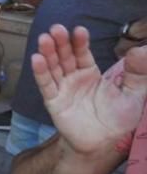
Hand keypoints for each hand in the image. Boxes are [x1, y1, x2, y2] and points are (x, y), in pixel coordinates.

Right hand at [32, 25, 146, 154]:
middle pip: (64, 56)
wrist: (104, 144)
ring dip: (47, 52)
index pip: (83, 53)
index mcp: (91, 73)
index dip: (80, 42)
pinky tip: (36, 59)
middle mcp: (74, 78)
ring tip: (44, 38)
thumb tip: (141, 50)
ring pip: (53, 67)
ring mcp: (62, 89)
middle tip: (56, 29)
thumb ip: (138, 73)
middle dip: (60, 42)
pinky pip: (46, 85)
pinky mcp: (54, 102)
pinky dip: (41, 72)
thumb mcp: (135, 94)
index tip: (78, 30)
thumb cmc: (119, 119)